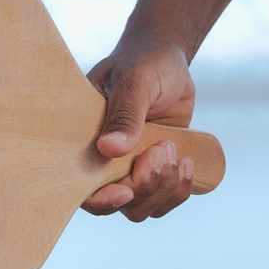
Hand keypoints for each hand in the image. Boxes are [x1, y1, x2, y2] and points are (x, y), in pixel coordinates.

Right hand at [82, 36, 198, 220]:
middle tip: (162, 148)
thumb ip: (124, 113)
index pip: (80, 188)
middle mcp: (102, 162)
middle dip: (144, 186)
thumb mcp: (135, 80)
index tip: (125, 192)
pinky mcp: (155, 170)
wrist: (168, 61)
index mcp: (82, 141)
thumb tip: (109, 148)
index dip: (100, 200)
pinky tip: (188, 163)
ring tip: (173, 147)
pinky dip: (179, 189)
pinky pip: (165, 199)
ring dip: (164, 187)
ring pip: (143, 207)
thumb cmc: (144, 63)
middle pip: (117, 204)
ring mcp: (129, 169)